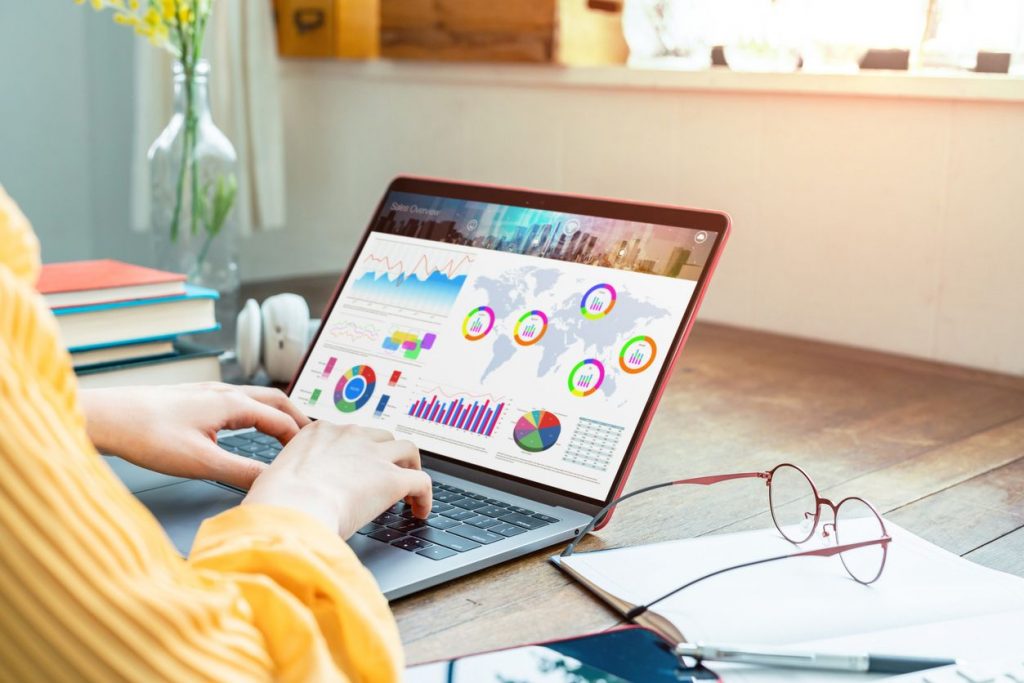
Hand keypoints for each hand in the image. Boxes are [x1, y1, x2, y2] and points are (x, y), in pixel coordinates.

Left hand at [81, 382, 309, 488]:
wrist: (109, 417)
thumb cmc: (149, 435)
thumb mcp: (201, 462)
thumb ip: (241, 472)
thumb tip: (271, 482)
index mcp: (233, 404)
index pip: (280, 419)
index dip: (298, 438)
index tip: (309, 456)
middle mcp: (225, 393)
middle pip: (274, 399)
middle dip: (295, 418)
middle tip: (309, 438)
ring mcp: (208, 392)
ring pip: (255, 398)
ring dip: (275, 412)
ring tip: (284, 431)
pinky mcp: (193, 398)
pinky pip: (237, 400)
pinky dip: (254, 412)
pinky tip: (243, 426)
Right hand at [242, 421, 432, 537]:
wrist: (289, 508)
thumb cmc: (274, 502)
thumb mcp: (276, 478)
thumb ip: (291, 478)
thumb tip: (291, 496)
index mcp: (318, 433)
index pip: (348, 434)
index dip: (357, 452)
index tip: (358, 467)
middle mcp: (349, 435)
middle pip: (381, 436)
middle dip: (386, 455)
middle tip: (386, 475)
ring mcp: (373, 454)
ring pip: (407, 450)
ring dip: (410, 467)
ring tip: (409, 490)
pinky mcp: (392, 478)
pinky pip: (421, 481)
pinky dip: (425, 496)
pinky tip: (420, 512)